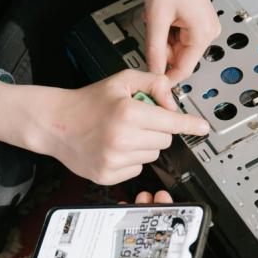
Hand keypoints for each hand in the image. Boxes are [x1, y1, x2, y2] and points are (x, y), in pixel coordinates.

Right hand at [0, 69, 209, 185]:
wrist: (55, 123)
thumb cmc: (87, 102)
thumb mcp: (121, 81)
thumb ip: (153, 83)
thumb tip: (173, 102)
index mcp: (127, 113)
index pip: (171, 122)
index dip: (190, 125)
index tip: (203, 129)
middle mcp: (122, 139)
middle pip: (165, 139)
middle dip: (157, 129)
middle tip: (136, 120)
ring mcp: (114, 160)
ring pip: (152, 155)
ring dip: (144, 144)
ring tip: (121, 133)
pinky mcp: (108, 176)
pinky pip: (137, 169)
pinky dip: (131, 159)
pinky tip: (114, 147)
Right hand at [0, 190, 212, 257]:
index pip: (171, 256)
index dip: (175, 233)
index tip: (178, 213)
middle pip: (151, 242)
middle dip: (157, 218)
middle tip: (158, 199)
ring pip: (130, 238)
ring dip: (136, 218)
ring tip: (140, 200)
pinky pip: (107, 241)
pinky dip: (111, 226)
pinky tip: (115, 213)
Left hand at [144, 0, 220, 82]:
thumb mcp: (156, 18)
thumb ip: (154, 50)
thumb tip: (153, 72)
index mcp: (202, 34)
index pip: (183, 69)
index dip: (165, 77)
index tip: (150, 83)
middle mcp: (208, 32)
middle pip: (180, 58)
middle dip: (161, 51)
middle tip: (150, 32)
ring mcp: (204, 26)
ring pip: (177, 47)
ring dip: (162, 39)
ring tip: (156, 18)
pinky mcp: (198, 20)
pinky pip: (179, 36)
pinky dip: (166, 31)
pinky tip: (162, 15)